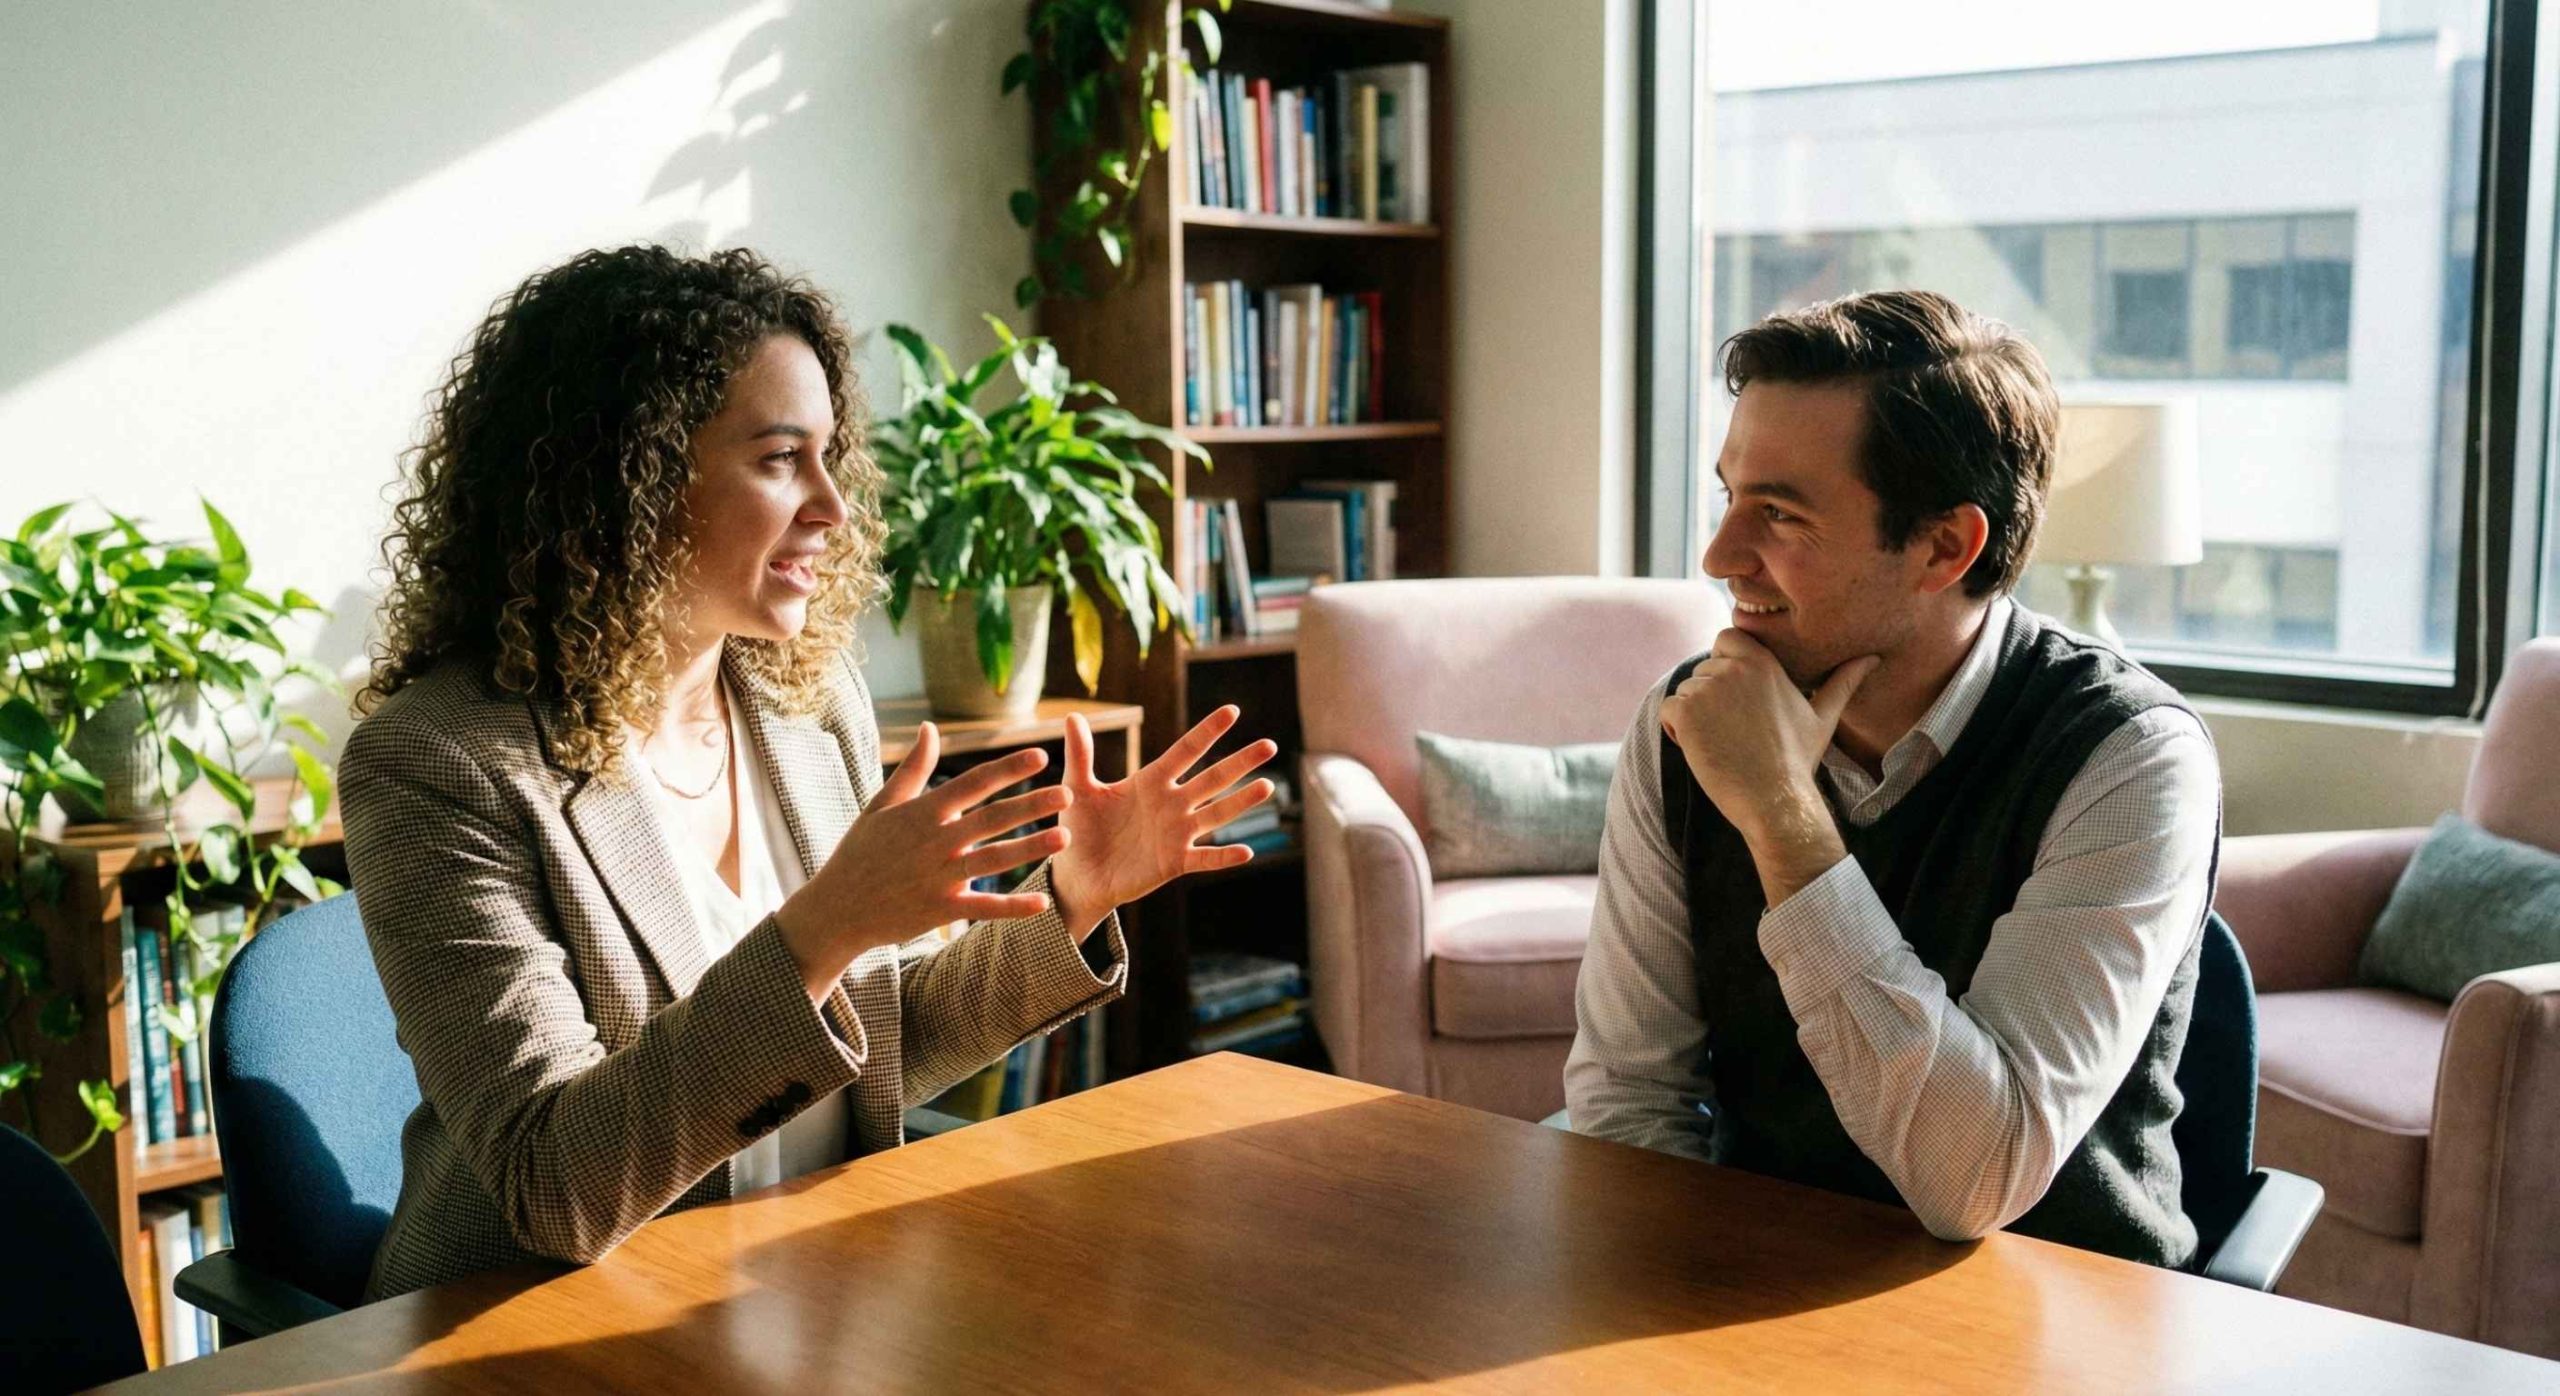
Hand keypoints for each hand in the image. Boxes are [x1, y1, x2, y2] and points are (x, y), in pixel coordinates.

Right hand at [774, 724, 1070, 1000]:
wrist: (836, 909)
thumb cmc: (859, 852)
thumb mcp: (881, 805)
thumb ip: (913, 768)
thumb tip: (930, 727)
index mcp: (922, 812)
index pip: (973, 783)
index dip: (1008, 769)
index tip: (1041, 756)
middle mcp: (934, 842)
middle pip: (991, 819)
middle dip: (1030, 805)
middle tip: (1067, 794)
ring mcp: (938, 877)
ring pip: (993, 860)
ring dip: (1031, 848)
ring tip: (1065, 837)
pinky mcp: (940, 910)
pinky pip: (983, 907)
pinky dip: (1013, 907)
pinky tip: (1043, 902)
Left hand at [1048, 705, 1277, 937]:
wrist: (1077, 874)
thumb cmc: (1079, 829)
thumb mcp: (1078, 789)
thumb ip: (1081, 754)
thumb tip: (1073, 715)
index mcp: (1151, 782)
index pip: (1186, 751)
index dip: (1208, 732)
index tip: (1232, 711)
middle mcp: (1171, 804)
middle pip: (1212, 778)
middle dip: (1240, 762)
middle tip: (1269, 745)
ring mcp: (1176, 834)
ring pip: (1216, 814)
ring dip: (1241, 802)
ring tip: (1267, 786)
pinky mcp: (1174, 863)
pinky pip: (1204, 858)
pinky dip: (1224, 856)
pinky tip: (1247, 852)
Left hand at [1660, 630, 1877, 845]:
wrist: (1774, 799)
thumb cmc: (1797, 760)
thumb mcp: (1823, 716)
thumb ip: (1842, 682)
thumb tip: (1872, 658)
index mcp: (1763, 663)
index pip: (1727, 638)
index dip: (1725, 663)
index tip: (1737, 695)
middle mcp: (1734, 669)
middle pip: (1703, 670)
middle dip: (1710, 697)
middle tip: (1735, 731)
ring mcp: (1707, 689)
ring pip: (1685, 691)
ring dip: (1694, 717)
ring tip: (1724, 743)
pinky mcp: (1685, 712)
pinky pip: (1667, 710)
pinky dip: (1675, 730)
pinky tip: (1703, 750)